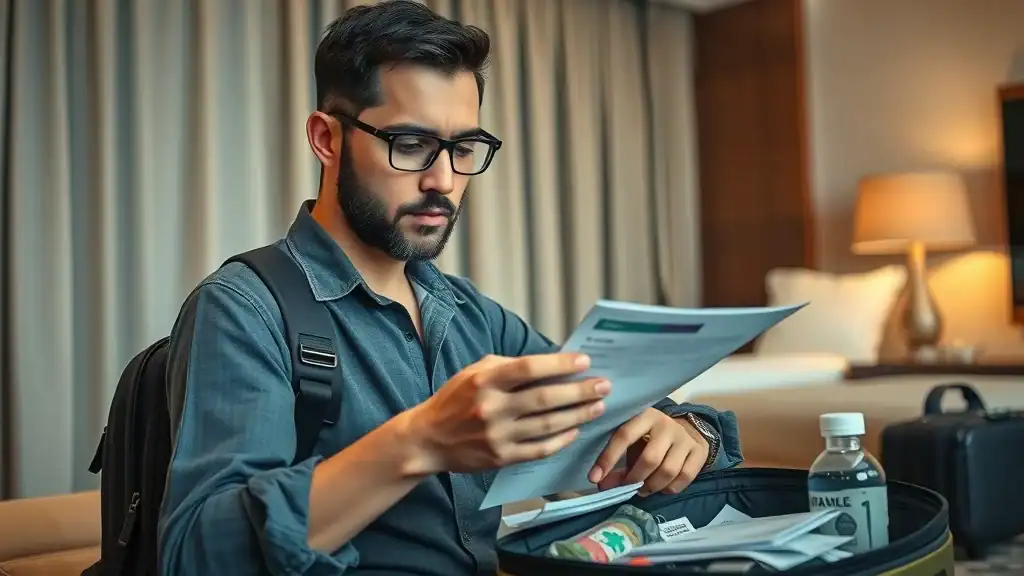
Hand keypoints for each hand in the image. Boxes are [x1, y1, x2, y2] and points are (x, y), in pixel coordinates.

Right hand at [404, 353, 610, 474]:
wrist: (428, 439)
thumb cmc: (455, 399)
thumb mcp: (475, 372)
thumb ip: (509, 367)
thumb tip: (550, 364)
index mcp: (484, 381)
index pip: (529, 369)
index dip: (560, 365)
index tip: (584, 362)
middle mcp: (491, 408)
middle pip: (545, 399)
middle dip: (579, 392)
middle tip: (603, 386)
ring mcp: (497, 436)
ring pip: (547, 426)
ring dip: (577, 415)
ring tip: (597, 406)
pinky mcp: (500, 458)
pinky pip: (539, 450)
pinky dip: (560, 440)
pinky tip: (575, 430)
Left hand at [588, 408, 708, 495]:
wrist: (688, 429)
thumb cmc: (651, 438)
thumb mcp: (633, 442)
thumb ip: (617, 461)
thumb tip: (601, 484)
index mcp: (644, 416)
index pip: (623, 436)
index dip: (608, 459)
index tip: (594, 478)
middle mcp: (666, 424)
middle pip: (650, 459)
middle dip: (634, 479)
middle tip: (626, 487)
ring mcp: (684, 438)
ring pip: (668, 471)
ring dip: (652, 486)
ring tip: (643, 490)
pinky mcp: (698, 451)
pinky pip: (685, 477)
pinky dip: (671, 488)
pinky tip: (662, 488)